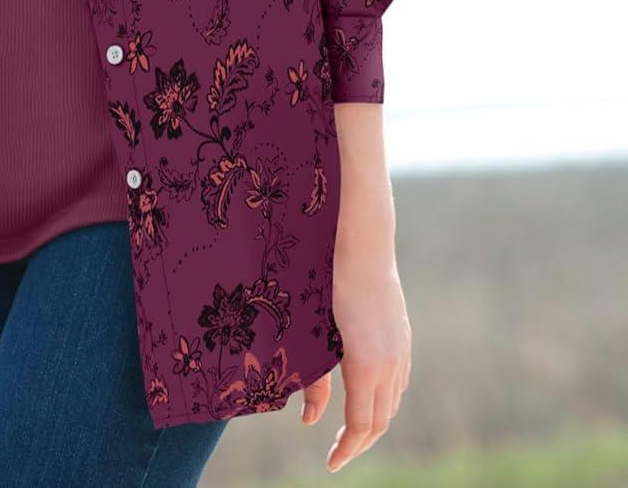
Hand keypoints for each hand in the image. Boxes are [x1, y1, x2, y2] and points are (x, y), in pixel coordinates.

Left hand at [299, 258, 411, 472]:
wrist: (362, 247)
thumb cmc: (329, 285)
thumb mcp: (316, 334)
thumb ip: (315, 380)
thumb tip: (308, 422)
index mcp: (365, 367)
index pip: (362, 427)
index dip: (346, 450)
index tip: (331, 464)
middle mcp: (390, 364)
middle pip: (380, 421)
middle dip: (359, 442)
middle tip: (338, 453)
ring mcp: (401, 351)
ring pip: (392, 403)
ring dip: (374, 422)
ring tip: (351, 431)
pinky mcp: (404, 339)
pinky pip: (399, 382)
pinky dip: (385, 399)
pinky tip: (371, 397)